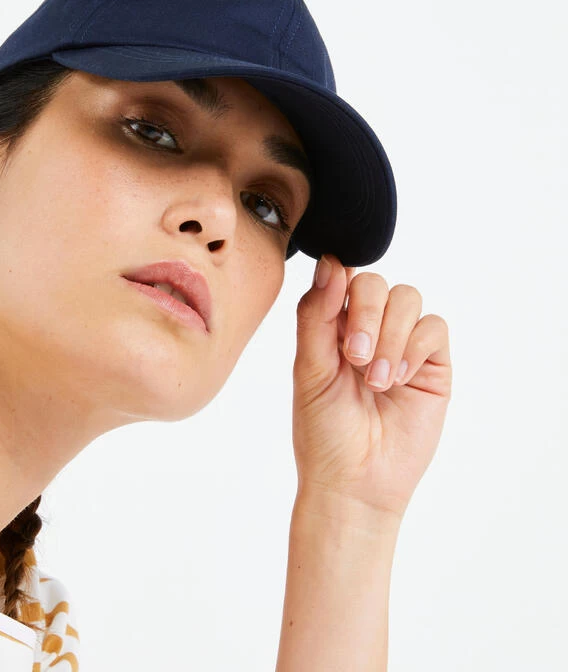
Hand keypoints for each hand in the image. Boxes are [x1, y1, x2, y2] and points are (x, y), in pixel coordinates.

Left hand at [291, 254, 451, 520]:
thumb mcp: (309, 368)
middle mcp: (367, 329)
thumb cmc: (323, 430)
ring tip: (376, 380)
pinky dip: (414, 347)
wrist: (354, 481)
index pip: (340, 277)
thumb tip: (329, 262)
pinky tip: (397, 380)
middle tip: (353, 357)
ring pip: (407, 298)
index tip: (334, 302)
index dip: (340, 282)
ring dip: (390, 336)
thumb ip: (315, 315)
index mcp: (331, 326)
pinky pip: (434, 327)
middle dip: (365, 313)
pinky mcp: (432, 365)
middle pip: (375, 282)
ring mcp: (401, 344)